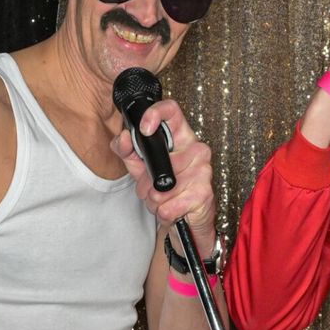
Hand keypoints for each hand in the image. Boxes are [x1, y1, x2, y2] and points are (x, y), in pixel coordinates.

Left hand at [111, 98, 216, 244]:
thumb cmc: (166, 188)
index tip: (143, 130)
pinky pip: (169, 206)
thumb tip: (123, 138)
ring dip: (154, 201)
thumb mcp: (141, 166)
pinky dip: (163, 212)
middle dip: (145, 183)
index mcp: (180, 136)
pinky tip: (172, 208)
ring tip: (162, 199)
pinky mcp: (205, 193)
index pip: (172, 110)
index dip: (155, 114)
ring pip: (162, 189)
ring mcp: (203, 170)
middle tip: (150, 187)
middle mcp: (196, 148)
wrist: (187, 219)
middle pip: (159, 162)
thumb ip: (126, 150)